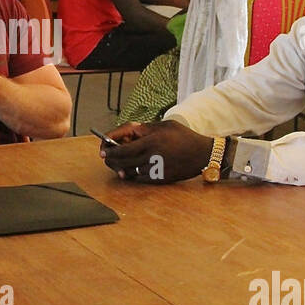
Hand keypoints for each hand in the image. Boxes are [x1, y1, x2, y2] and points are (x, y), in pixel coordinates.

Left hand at [100, 120, 215, 182]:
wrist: (202, 155)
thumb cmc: (184, 137)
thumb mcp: (164, 126)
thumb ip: (144, 129)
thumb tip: (126, 134)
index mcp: (151, 141)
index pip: (122, 148)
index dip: (109, 150)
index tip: (102, 150)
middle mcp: (151, 156)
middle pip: (122, 161)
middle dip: (110, 159)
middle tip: (105, 157)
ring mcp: (155, 169)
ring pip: (129, 171)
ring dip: (120, 167)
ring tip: (117, 163)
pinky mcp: (159, 179)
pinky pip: (139, 177)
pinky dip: (133, 173)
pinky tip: (131, 169)